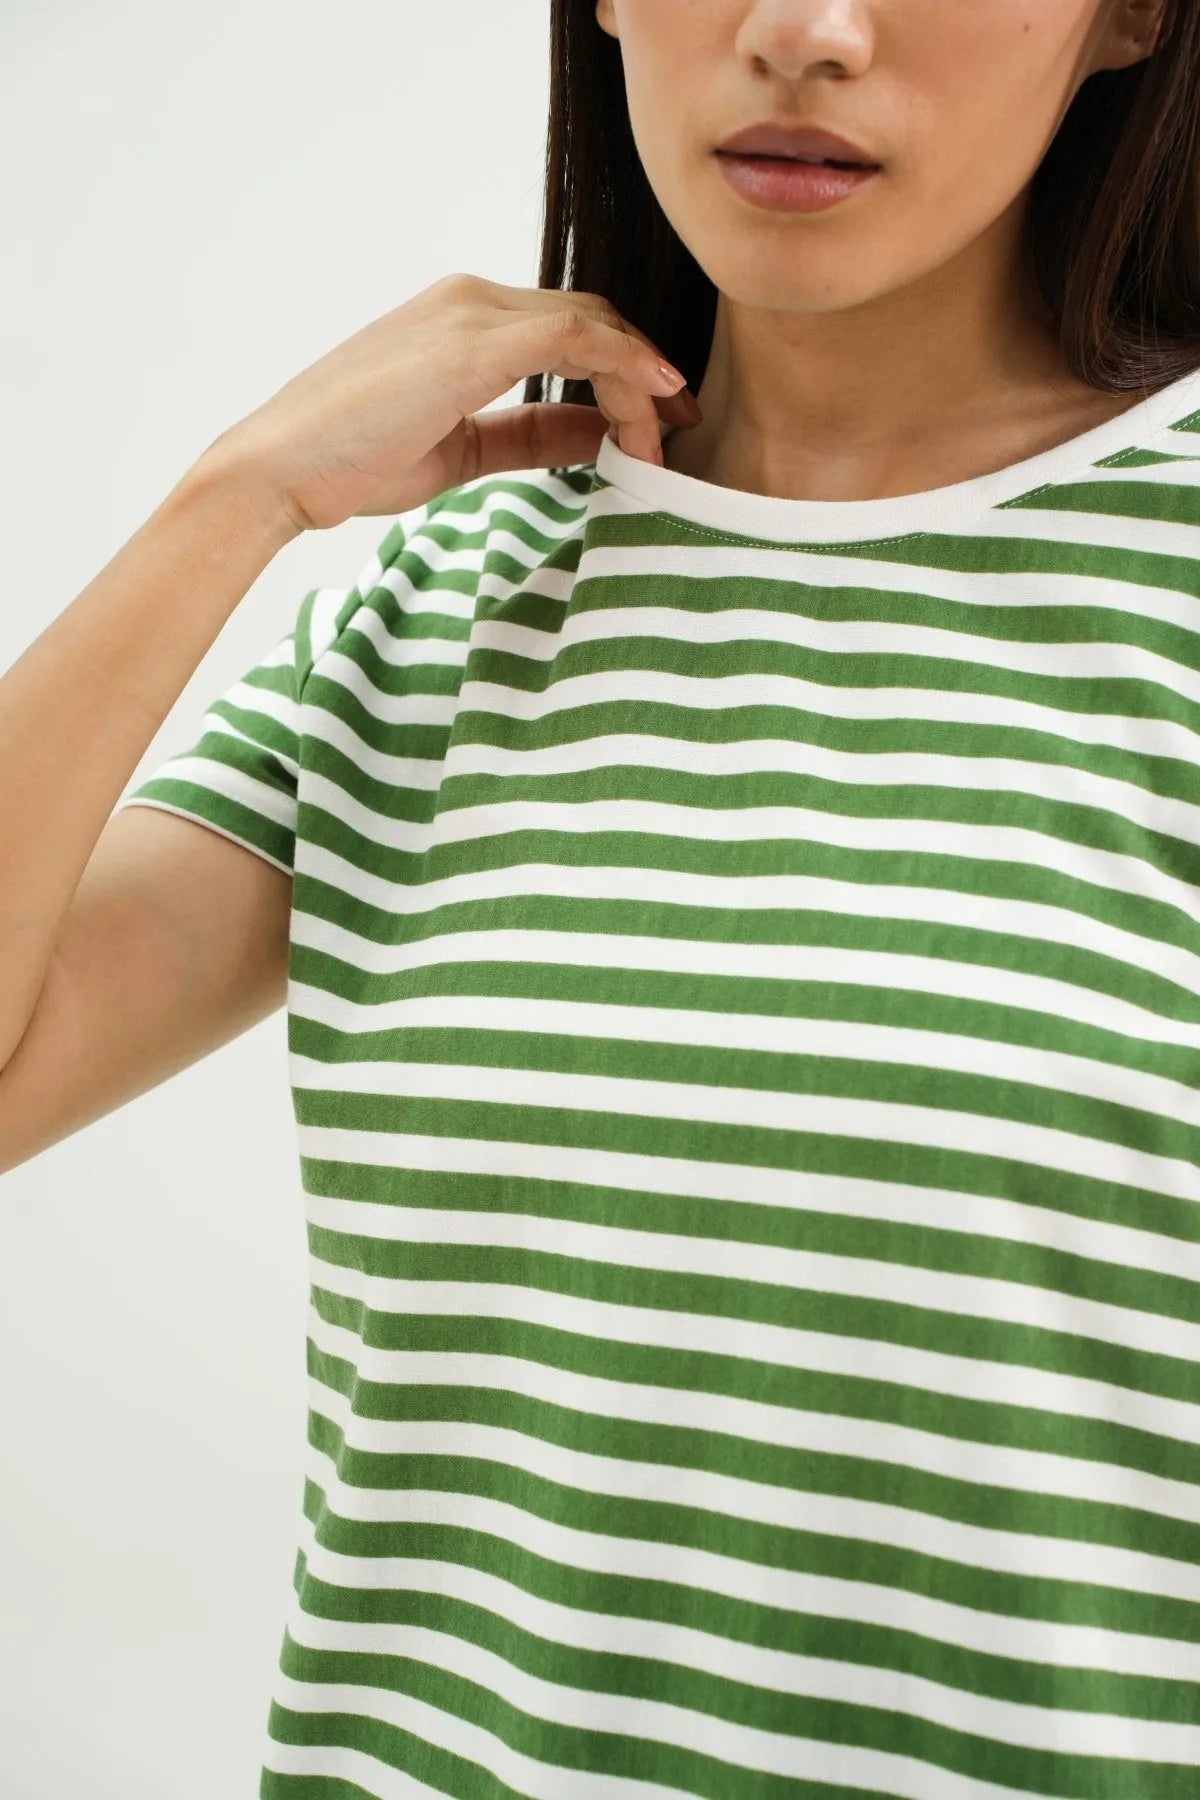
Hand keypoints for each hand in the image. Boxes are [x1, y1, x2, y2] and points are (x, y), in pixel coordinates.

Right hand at [198, 273, 701, 533]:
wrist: (279, 469)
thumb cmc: (351, 463)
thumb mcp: (462, 451)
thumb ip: (529, 436)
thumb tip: (595, 439)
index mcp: (461, 321)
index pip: (569, 330)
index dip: (625, 373)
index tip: (660, 426)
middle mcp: (470, 301)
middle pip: (592, 320)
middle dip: (645, 374)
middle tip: (682, 432)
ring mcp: (471, 314)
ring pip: (593, 326)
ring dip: (640, 382)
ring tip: (664, 443)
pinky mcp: (473, 343)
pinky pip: (576, 337)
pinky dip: (625, 364)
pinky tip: (655, 401)